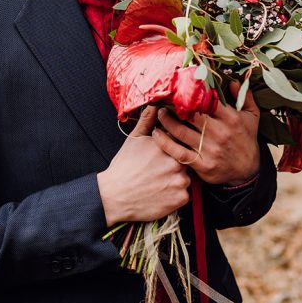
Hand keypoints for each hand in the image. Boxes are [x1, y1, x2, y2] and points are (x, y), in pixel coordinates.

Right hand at [97, 106, 191, 225]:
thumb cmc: (124, 167)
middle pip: (186, 159)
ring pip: (186, 177)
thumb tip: (155, 104)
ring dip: (177, 179)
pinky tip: (162, 193)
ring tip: (160, 182)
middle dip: (176, 163)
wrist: (115, 196)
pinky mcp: (181, 198)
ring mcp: (180, 181)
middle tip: (160, 169)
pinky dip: (176, 194)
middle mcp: (177, 162)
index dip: (174, 145)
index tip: (165, 152)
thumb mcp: (133, 140)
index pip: (180, 140)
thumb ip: (147, 121)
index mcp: (167, 145)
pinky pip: (185, 194)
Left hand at [152, 81, 260, 186]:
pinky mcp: (202, 165)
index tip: (181, 87)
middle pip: (191, 115)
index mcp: (231, 118)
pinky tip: (156, 134)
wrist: (248, 170)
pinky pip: (178, 152)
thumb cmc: (247, 139)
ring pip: (181, 132)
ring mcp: (210, 150)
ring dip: (166, 121)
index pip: (208, 100)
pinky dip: (165, 143)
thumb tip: (232, 80)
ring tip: (159, 114)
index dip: (193, 92)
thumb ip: (244, 96)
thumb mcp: (252, 116)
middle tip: (165, 99)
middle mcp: (220, 133)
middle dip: (175, 105)